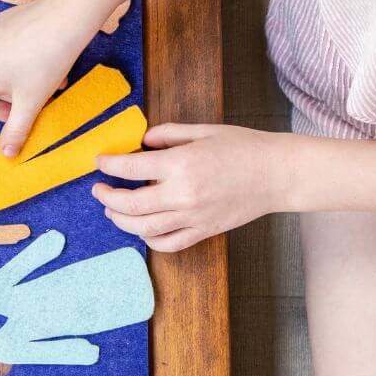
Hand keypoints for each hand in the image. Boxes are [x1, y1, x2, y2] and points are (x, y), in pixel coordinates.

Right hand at [0, 0, 92, 155]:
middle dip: (16, 95)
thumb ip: (16, 130)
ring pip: (1, 66)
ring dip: (23, 78)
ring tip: (52, 79)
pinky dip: (25, 58)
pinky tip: (49, 58)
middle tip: (41, 96)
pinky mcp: (3, 20)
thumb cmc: (45, 61)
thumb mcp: (31, 103)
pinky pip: (8, 47)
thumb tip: (6, 154)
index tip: (22, 112)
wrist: (65, 17)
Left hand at [93, 124, 289, 251]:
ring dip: (121, 221)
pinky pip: (168, 244)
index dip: (109, 165)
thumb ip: (167, 135)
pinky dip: (149, 240)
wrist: (277, 174)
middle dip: (107, 197)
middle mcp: (183, 195)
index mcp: (181, 164)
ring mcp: (193, 217)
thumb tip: (142, 143)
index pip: (130, 168)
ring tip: (112, 210)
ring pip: (144, 229)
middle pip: (130, 204)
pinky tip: (142, 229)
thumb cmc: (244, 147)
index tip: (100, 162)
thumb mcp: (203, 131)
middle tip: (98, 190)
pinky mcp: (203, 231)